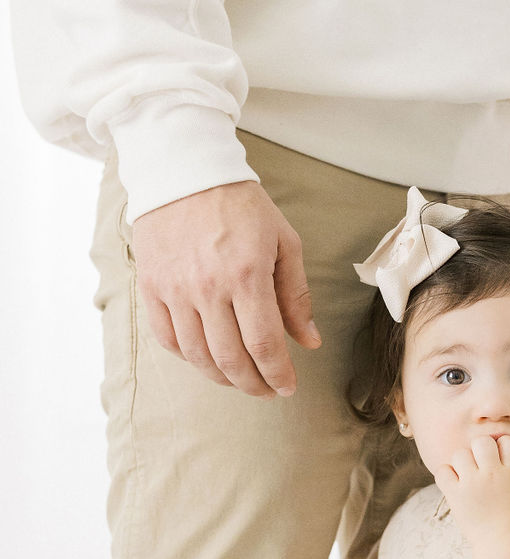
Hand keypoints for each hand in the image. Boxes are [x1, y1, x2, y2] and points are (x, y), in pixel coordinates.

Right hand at [131, 181, 320, 397]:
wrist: (183, 168)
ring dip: (222, 377)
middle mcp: (207, 287)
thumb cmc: (240, 204)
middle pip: (231, 359)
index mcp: (246, 275)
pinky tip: (207, 358)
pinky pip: (168, 339)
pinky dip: (189, 357)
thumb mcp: (283, 241)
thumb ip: (296, 295)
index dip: (277, 374)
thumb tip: (309, 342)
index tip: (287, 387)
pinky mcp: (151, 286)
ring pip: (198, 356)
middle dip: (253, 384)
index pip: (264, 344)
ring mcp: (175, 289)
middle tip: (266, 391)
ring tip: (240, 378)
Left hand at [435, 435, 509, 546]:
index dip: (503, 446)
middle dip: (481, 449)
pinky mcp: (455, 494)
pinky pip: (443, 471)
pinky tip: (454, 482)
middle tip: (481, 464)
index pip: (508, 441)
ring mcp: (472, 484)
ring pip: (460, 453)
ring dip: (463, 462)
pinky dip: (446, 474)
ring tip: (467, 475)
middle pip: (481, 442)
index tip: (500, 458)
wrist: (501, 541)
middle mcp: (491, 474)